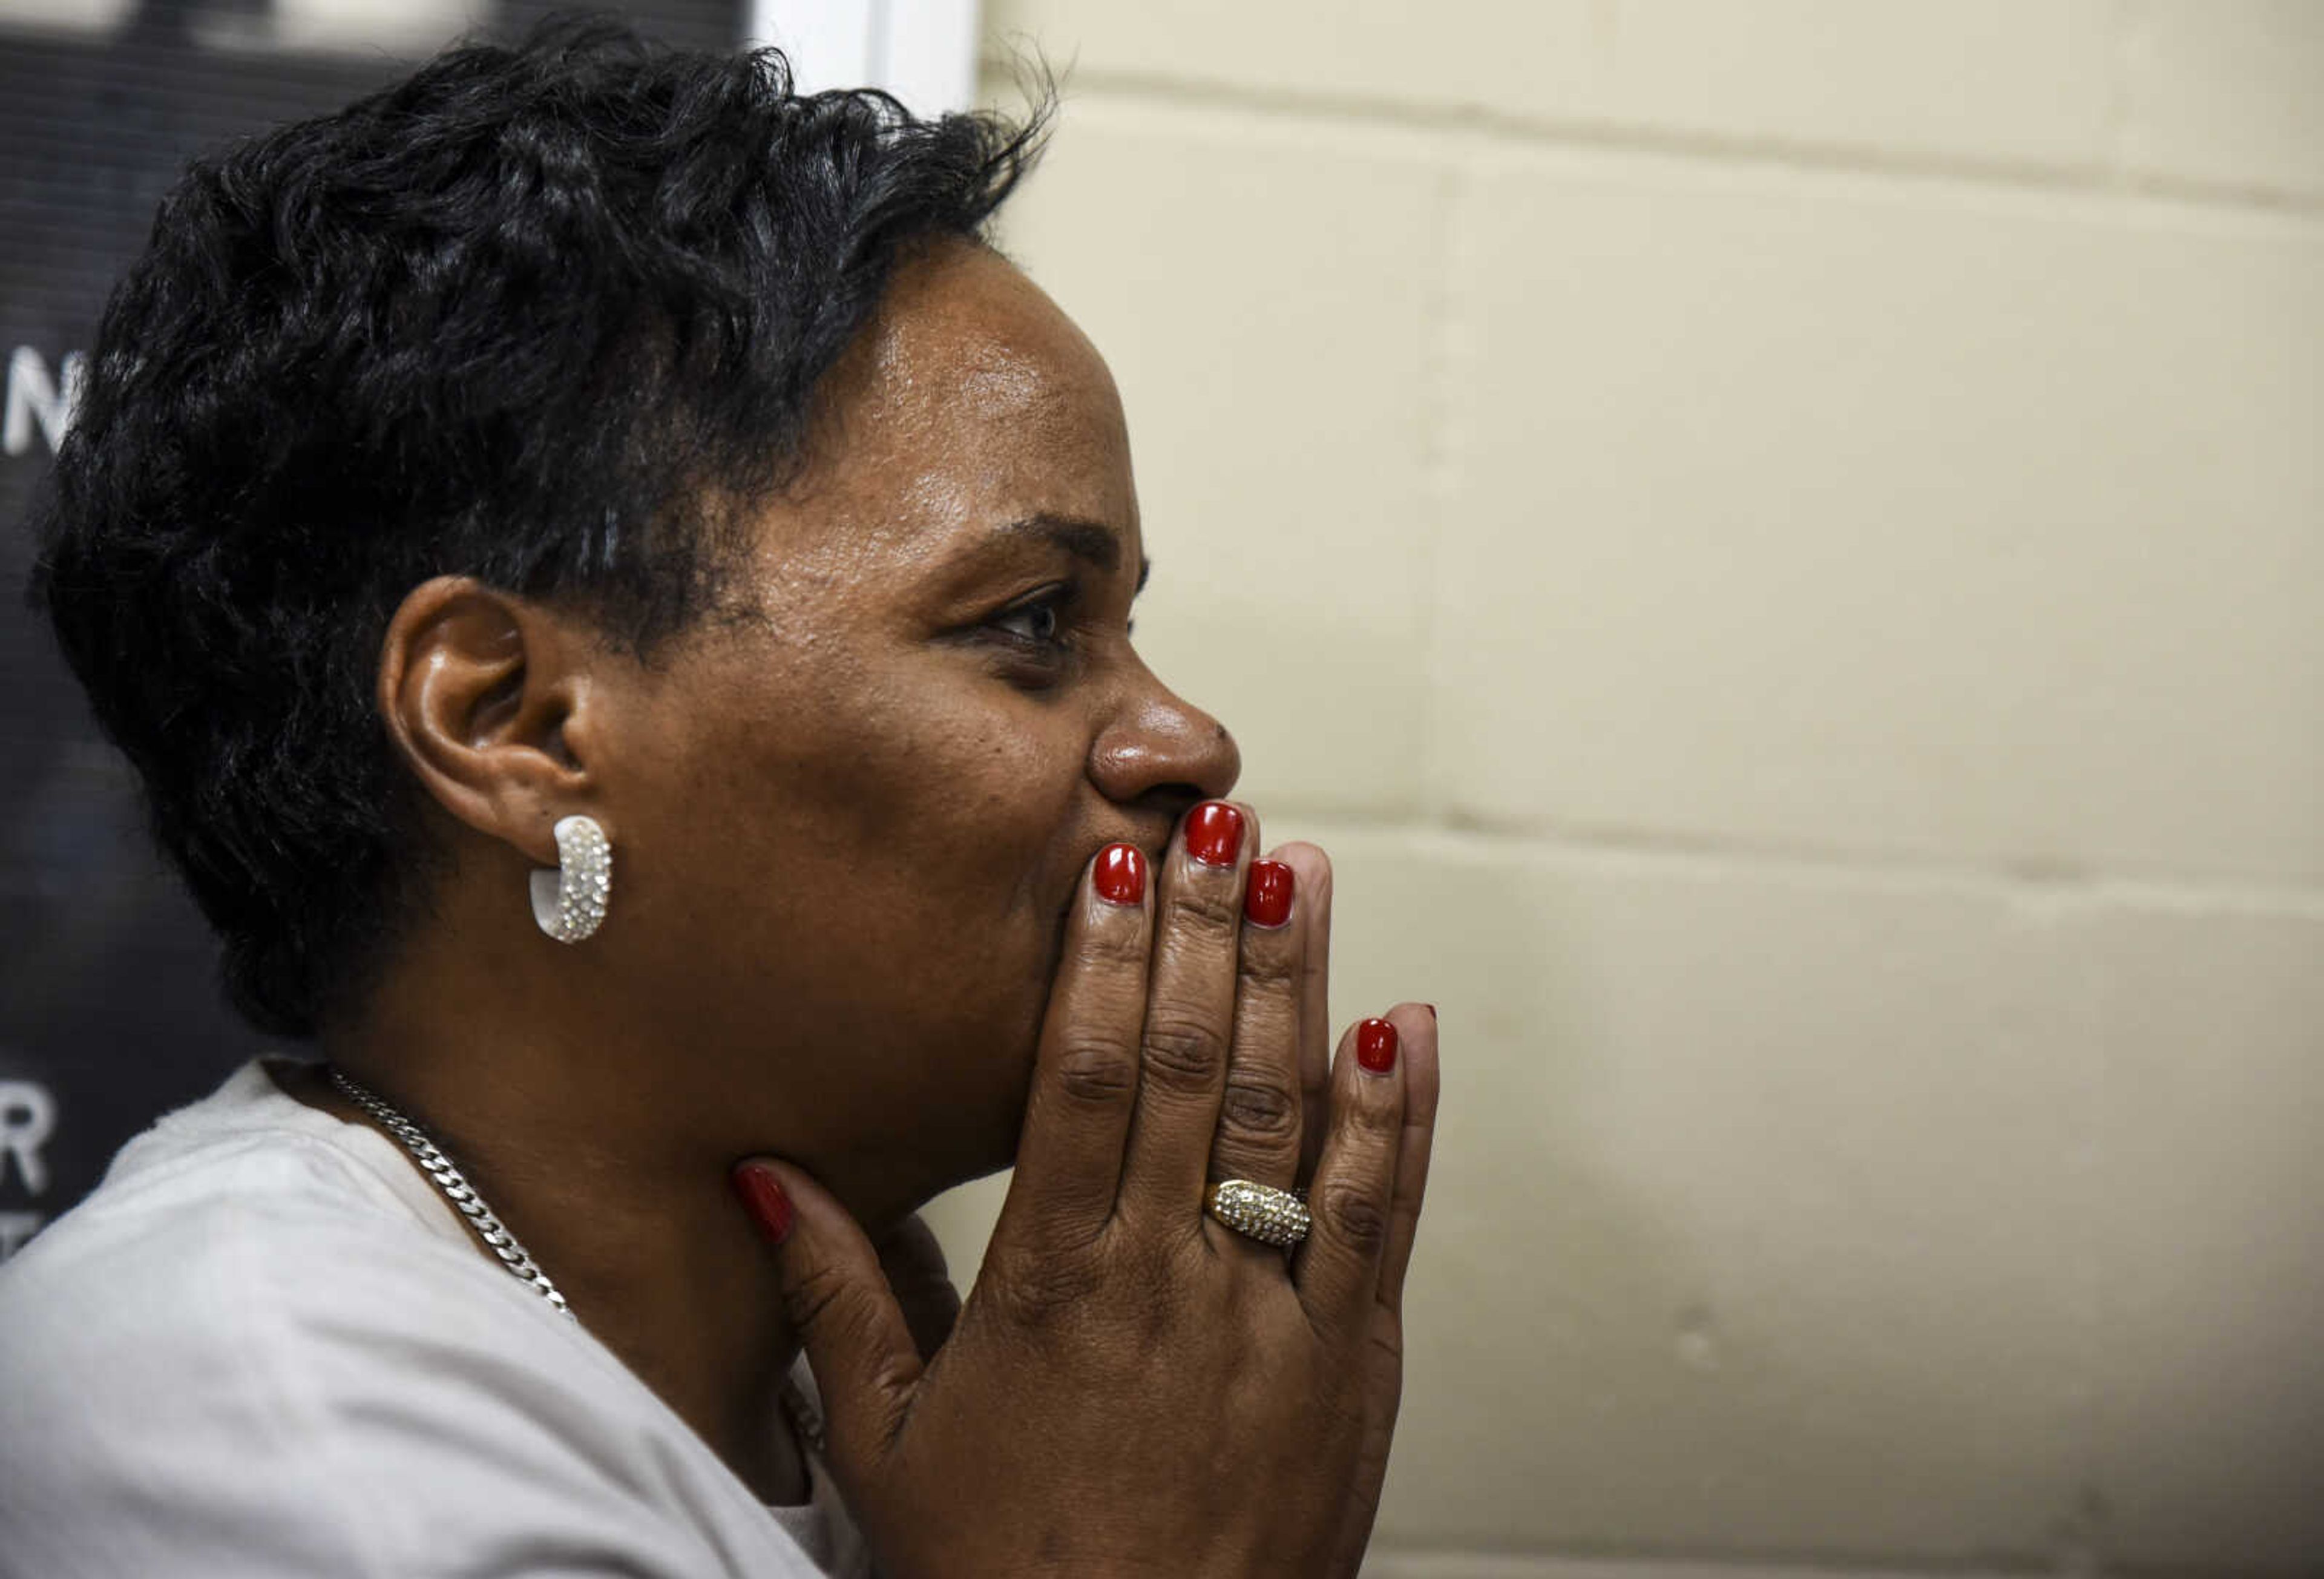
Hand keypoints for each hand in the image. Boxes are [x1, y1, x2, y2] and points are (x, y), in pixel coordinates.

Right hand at [736, 801, 1440, 1578]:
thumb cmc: (1004, 1575)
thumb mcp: (886, 1441)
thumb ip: (834, 1292)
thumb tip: (764, 1171)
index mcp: (1051, 1283)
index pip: (1079, 1080)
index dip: (1103, 960)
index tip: (1113, 863)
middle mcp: (1167, 1277)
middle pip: (1192, 1066)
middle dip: (1205, 930)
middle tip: (1217, 819)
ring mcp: (1271, 1314)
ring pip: (1295, 1113)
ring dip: (1301, 982)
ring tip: (1304, 874)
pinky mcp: (1351, 1362)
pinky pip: (1384, 1215)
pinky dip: (1400, 1115)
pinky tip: (1403, 1026)